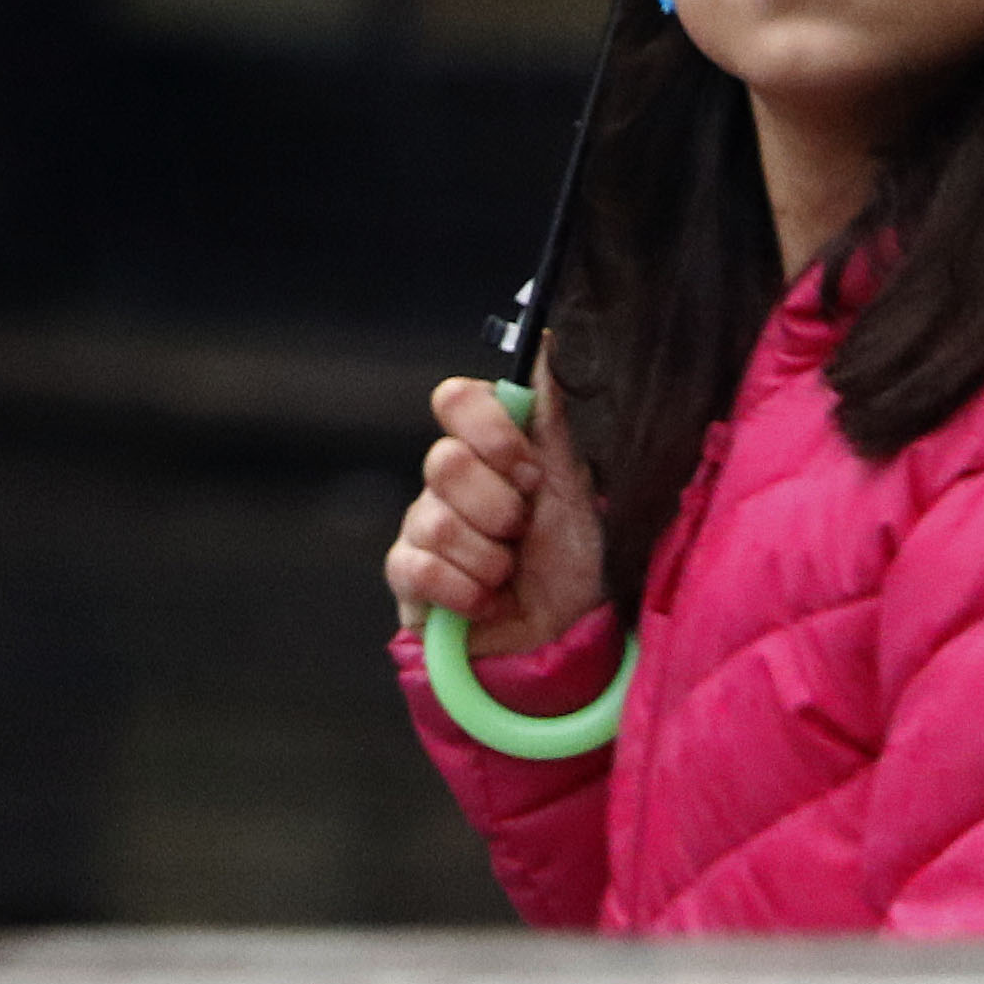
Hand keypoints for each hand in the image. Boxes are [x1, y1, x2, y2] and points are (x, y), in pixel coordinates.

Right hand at [385, 357, 606, 660]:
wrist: (565, 640)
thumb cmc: (573, 562)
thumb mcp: (574, 487)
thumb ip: (551, 418)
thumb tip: (550, 342)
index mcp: (487, 450)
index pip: (455, 400)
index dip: (489, 432)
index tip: (529, 471)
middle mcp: (448, 482)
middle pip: (443, 461)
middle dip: (498, 509)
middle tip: (523, 533)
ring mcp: (423, 528)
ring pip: (434, 521)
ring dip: (490, 560)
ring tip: (510, 576)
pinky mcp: (409, 579)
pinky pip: (417, 568)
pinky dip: (465, 592)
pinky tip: (488, 603)